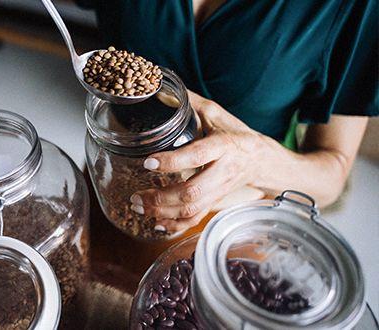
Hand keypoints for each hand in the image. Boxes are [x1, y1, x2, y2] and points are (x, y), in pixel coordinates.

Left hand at [130, 90, 263, 232]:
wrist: (264, 159)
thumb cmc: (234, 133)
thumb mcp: (215, 113)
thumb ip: (189, 103)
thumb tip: (157, 89)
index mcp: (223, 146)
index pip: (197, 155)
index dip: (172, 161)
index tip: (147, 162)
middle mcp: (223, 171)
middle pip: (193, 191)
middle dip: (161, 198)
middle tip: (136, 196)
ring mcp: (220, 190)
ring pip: (192, 209)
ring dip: (163, 212)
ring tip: (138, 207)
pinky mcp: (217, 202)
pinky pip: (197, 219)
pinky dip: (176, 225)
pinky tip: (157, 224)